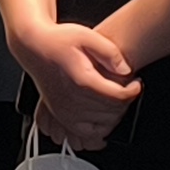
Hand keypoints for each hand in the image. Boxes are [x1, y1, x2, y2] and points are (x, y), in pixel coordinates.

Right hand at [23, 22, 140, 150]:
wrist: (33, 46)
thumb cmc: (57, 40)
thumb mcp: (88, 36)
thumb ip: (110, 52)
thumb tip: (126, 70)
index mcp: (81, 81)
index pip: (117, 96)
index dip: (133, 90)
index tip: (136, 82)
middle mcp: (72, 100)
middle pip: (112, 111)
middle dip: (126, 100)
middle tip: (127, 87)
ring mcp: (65, 111)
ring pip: (102, 125)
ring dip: (115, 114)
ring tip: (116, 98)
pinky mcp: (61, 116)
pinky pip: (86, 133)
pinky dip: (99, 129)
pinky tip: (104, 116)